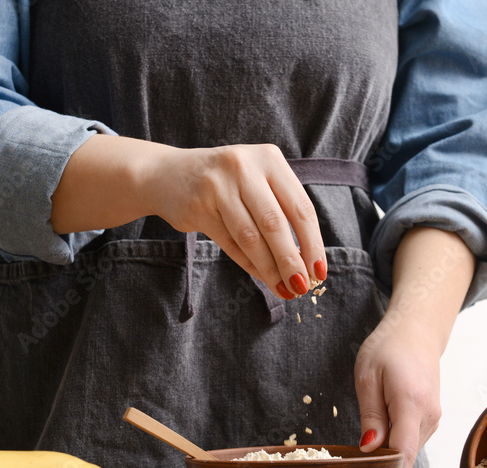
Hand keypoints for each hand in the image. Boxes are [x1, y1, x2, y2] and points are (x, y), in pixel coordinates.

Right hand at [146, 143, 325, 298]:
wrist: (167, 174)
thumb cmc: (226, 183)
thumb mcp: (257, 182)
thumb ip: (281, 211)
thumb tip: (307, 261)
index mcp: (269, 159)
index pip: (300, 206)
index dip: (313, 242)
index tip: (319, 270)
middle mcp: (244, 167)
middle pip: (275, 224)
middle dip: (291, 260)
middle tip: (301, 287)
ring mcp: (218, 186)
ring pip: (251, 237)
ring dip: (270, 268)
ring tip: (283, 288)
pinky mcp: (198, 206)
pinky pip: (230, 243)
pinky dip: (249, 265)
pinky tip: (263, 278)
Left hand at [355, 317, 441, 467]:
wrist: (416, 332)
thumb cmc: (388, 348)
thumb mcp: (368, 376)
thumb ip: (371, 415)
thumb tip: (370, 448)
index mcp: (411, 402)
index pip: (403, 451)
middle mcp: (429, 415)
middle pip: (405, 456)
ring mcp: (433, 419)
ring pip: (407, 451)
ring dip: (390, 464)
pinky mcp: (429, 420)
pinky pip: (409, 442)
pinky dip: (395, 452)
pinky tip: (380, 455)